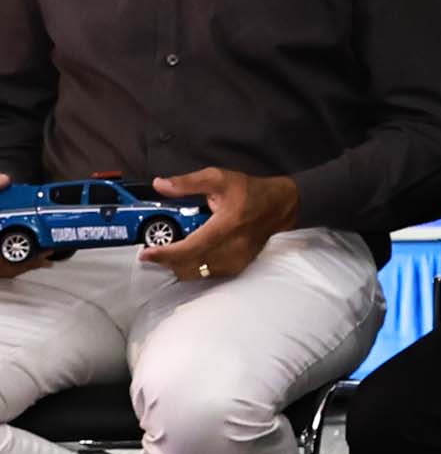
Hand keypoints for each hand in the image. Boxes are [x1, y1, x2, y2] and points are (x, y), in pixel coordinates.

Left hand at [143, 168, 294, 282]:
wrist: (281, 205)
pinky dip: (194, 269)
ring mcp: (237, 259)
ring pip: (198, 273)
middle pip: (190, 265)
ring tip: (168, 255)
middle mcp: (232, 247)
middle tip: (153, 253)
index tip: (146, 253)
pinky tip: (187, 260)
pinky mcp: (238, 265)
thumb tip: (160, 185)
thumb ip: (187, 183)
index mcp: (226, 225)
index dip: (165, 254)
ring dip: (178, 267)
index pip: (190, 247)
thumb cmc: (250, 191)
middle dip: (167, 262)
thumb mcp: (219, 178)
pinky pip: (209, 275)